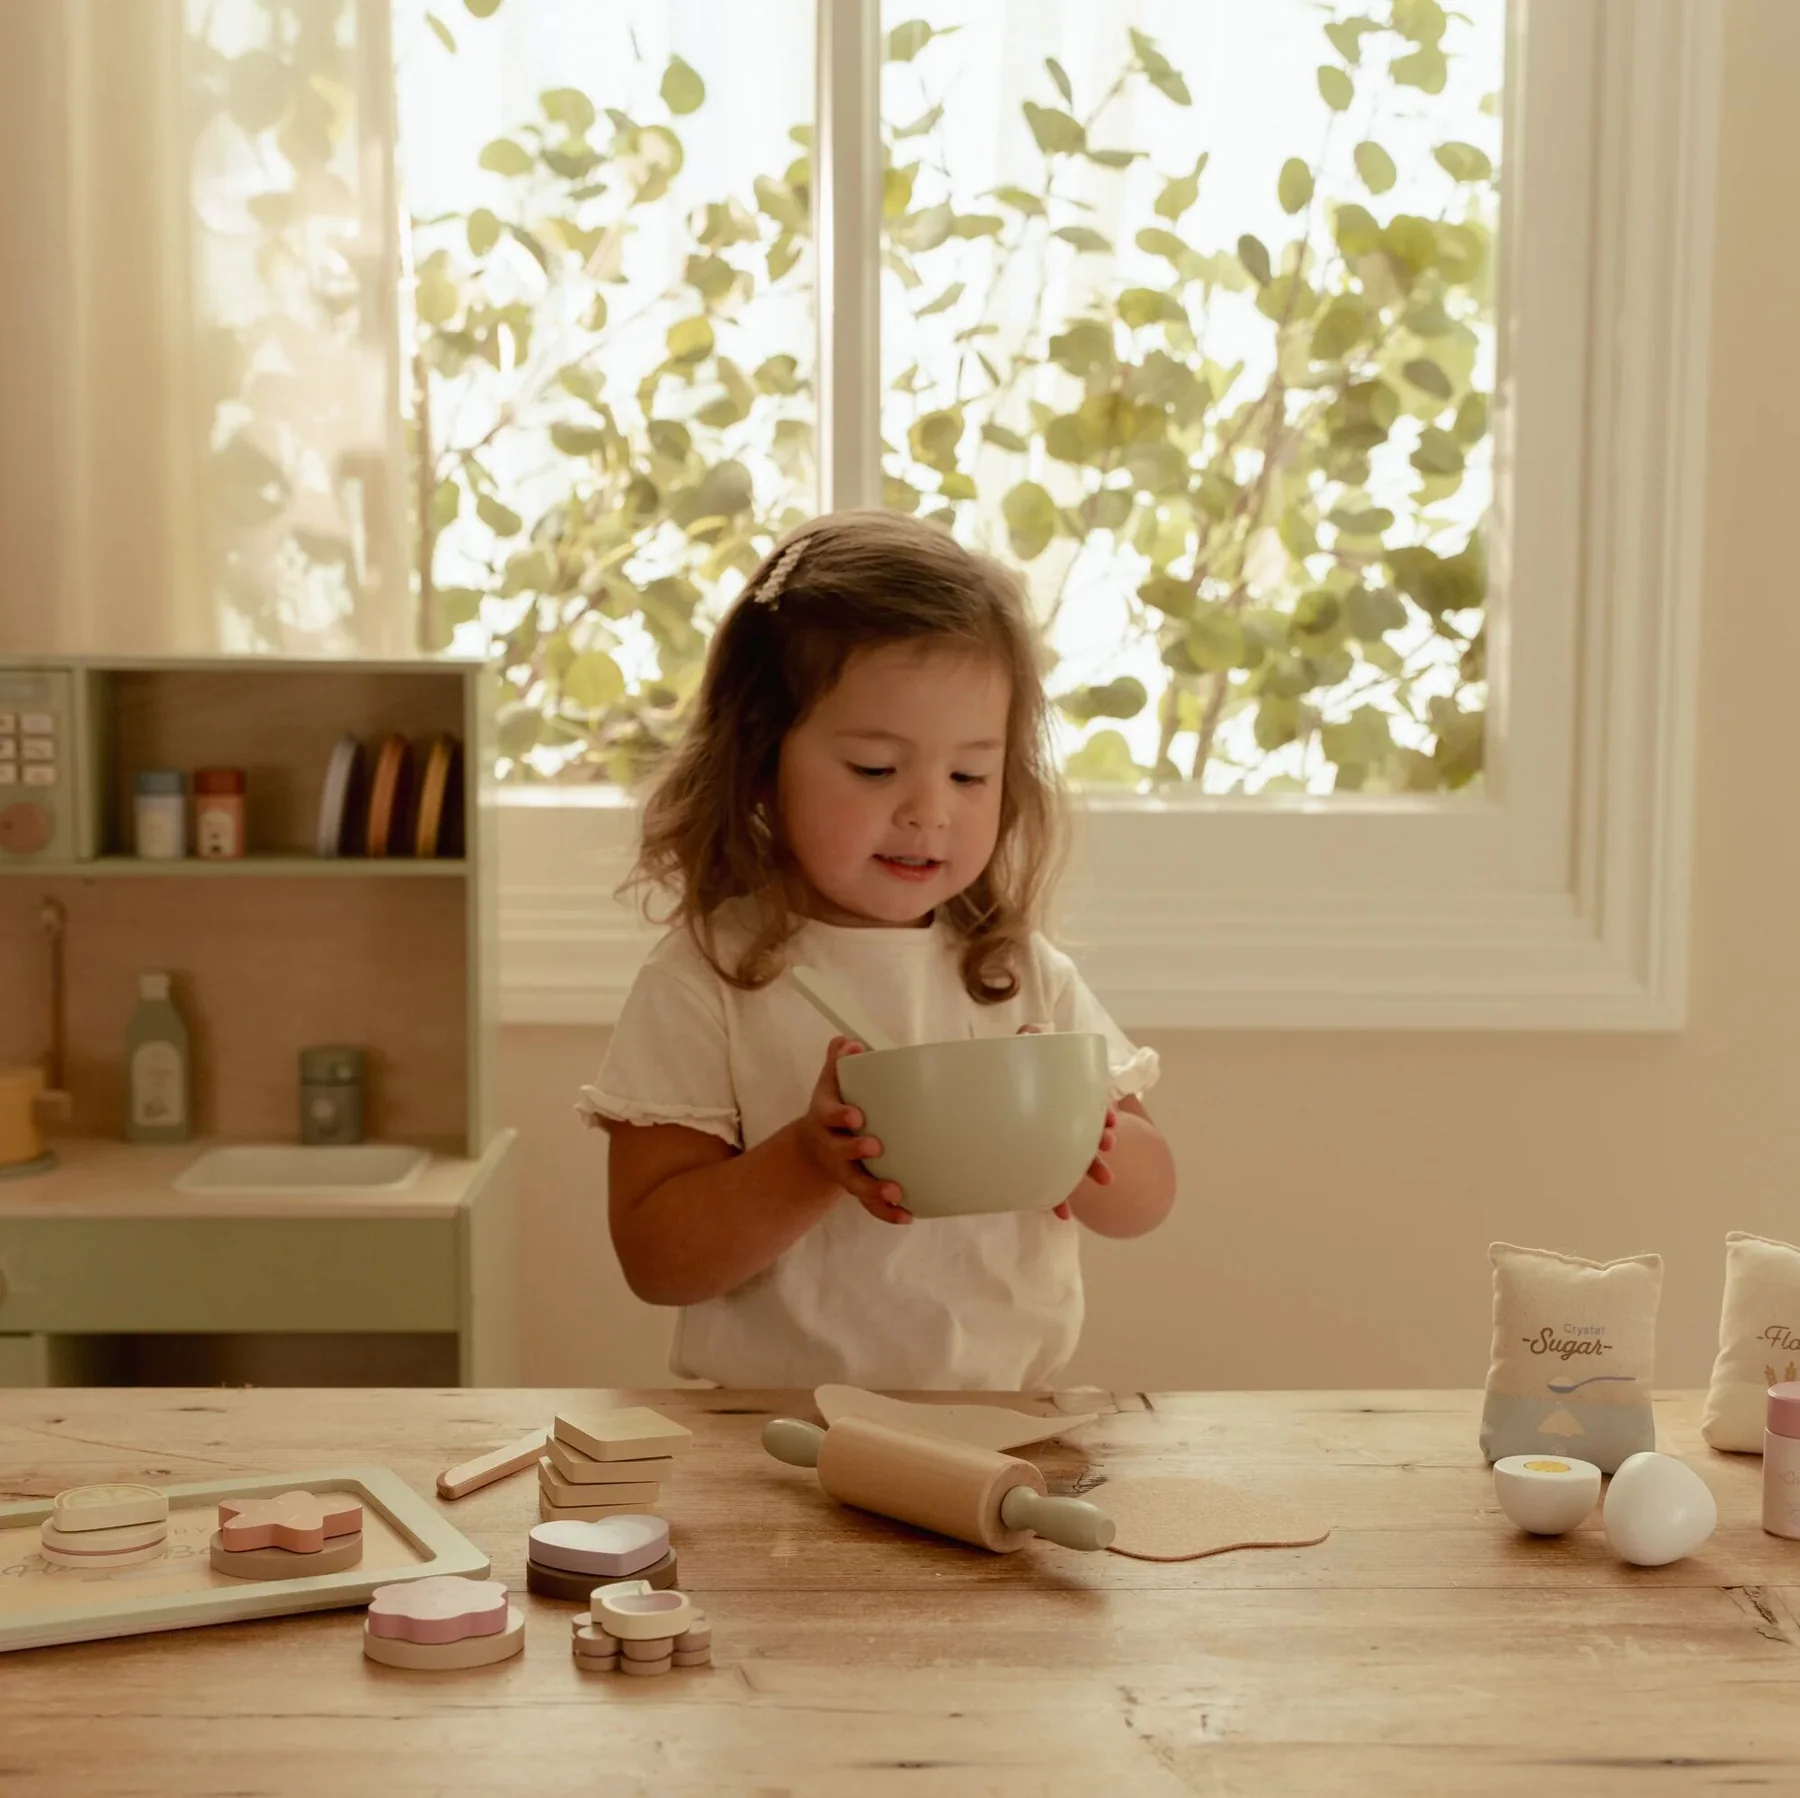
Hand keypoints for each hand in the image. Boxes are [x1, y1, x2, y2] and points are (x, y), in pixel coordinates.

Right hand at [796, 1037, 910, 1225]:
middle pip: (840, 1153)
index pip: (829, 1115)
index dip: (840, 1116)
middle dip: (855, 1151)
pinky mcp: (859, 1189)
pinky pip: (871, 1205)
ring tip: (896, 1192)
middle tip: (876, 1147)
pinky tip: (908, 1215)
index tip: (856, 1117)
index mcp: (825, 1118)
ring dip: (874, 1191)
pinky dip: (887, 1212)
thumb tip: (849, 1043)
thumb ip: (838, 1061)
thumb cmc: (834, 1106)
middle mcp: (832, 1147)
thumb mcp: (831, 1082)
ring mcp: (845, 1170)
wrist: (817, 1146)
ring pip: (856, 1184)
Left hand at [1017, 1025, 1114, 1218]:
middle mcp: (1054, 1122)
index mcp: (1057, 1098)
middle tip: (1108, 1150)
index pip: (1085, 1106)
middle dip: (1099, 1147)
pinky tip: (1062, 1213)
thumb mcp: (1015, 1051)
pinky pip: (1045, 1185)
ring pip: (1071, 1163)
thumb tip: (1031, 1031)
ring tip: (1105, 1181)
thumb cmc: (1001, 1070)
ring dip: (1088, 1173)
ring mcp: (1043, 1145)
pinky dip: (1056, 1199)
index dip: (1100, 1114)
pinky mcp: (1028, 1165)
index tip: (1109, 1122)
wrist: (971, 1094)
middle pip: (1083, 1136)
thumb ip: (1026, 1039)